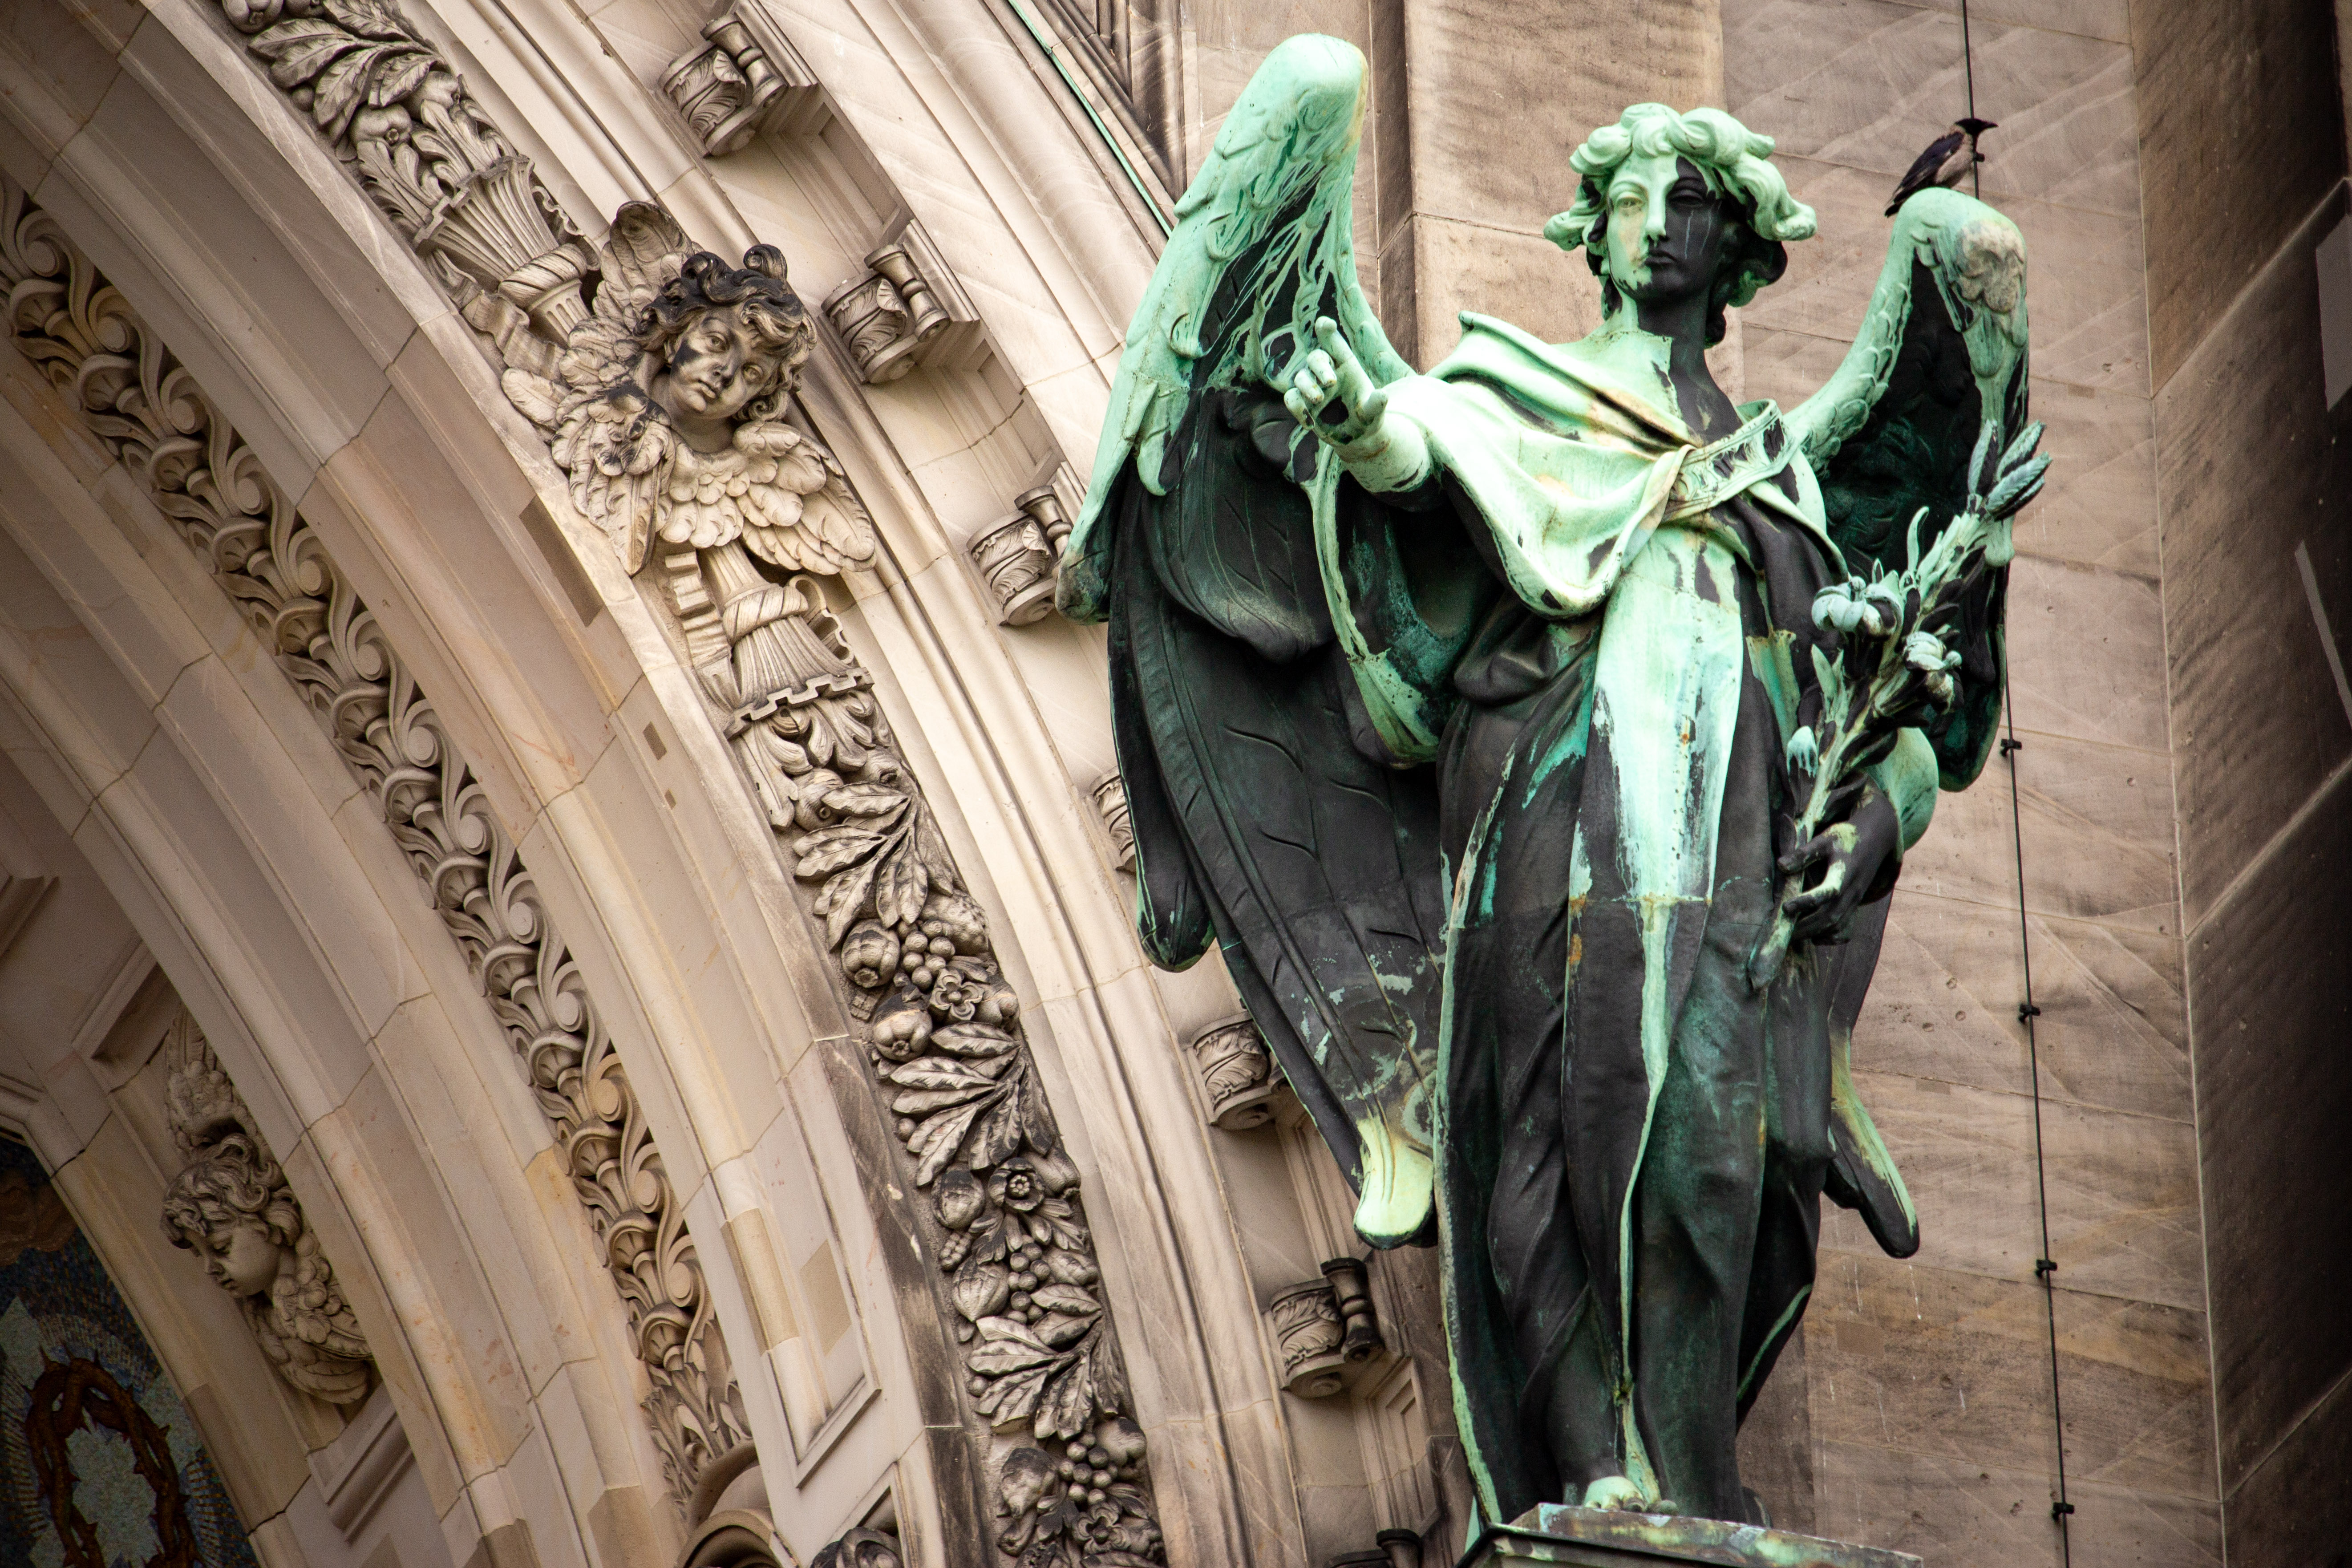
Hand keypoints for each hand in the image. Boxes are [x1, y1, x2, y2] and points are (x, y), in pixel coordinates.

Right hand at [1283, 316, 1387, 449]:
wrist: (1357, 436)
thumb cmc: (1368, 416)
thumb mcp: (1374, 411)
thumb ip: (1376, 404)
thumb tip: (1383, 396)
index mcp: (1345, 364)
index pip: (1333, 343)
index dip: (1326, 330)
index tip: (1325, 323)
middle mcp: (1326, 372)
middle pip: (1315, 357)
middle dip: (1321, 367)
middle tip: (1331, 382)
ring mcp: (1311, 387)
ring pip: (1300, 377)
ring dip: (1308, 386)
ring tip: (1319, 399)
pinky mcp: (1302, 404)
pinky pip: (1291, 398)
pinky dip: (1297, 408)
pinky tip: (1310, 423)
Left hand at [1779, 786, 1899, 942]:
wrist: (1875, 839)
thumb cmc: (1845, 838)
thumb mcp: (1824, 840)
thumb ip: (1804, 854)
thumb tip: (1781, 866)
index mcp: (1844, 873)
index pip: (1828, 892)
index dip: (1807, 902)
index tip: (1785, 908)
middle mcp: (1852, 891)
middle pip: (1831, 917)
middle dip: (1805, 927)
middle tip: (1781, 932)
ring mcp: (1855, 901)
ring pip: (1837, 926)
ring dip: (1814, 934)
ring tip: (1791, 937)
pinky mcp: (1854, 906)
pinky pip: (1847, 930)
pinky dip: (1831, 938)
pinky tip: (1815, 937)